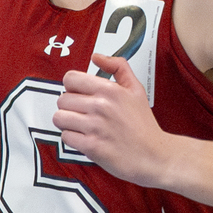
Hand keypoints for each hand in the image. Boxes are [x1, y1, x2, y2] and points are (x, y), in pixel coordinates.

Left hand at [54, 53, 172, 185]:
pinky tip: (84, 138)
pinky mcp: (90, 146)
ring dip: (67, 122)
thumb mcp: (136, 89)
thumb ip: (118, 67)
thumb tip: (96, 57)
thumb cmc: (143, 125)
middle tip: (82, 112)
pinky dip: (72, 139)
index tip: (79, 94)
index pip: (70, 79)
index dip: (73, 87)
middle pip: (62, 99)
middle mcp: (100, 106)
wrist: (153, 155)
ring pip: (59, 118)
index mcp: (109, 90)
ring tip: (81, 125)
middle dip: (70, 106)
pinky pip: (65, 137)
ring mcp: (94, 127)